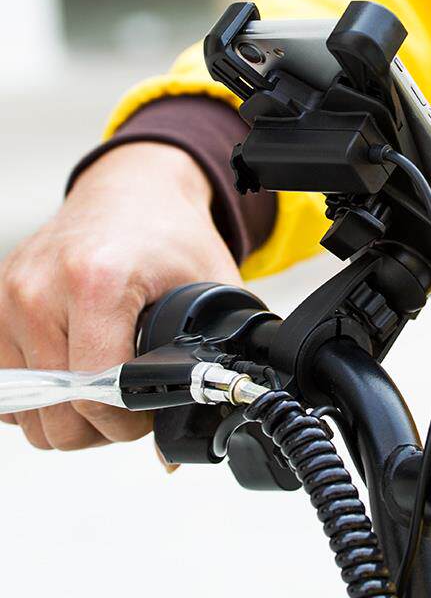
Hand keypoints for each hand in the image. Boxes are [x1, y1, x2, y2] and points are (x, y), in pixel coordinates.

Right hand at [0, 142, 242, 449]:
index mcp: (95, 283)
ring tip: (108, 387)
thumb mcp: (210, 288)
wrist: (133, 190)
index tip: (148, 413)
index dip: (127, 421)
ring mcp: (10, 296)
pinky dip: (41, 395)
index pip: (95, 392)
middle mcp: (40, 290)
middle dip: (98, 425)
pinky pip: (6, 385)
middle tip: (132, 404)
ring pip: (25, 409)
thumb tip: (184, 440)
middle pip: (54, 412)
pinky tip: (78, 373)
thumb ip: (208, 358)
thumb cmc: (170, 234)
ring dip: (68, 413)